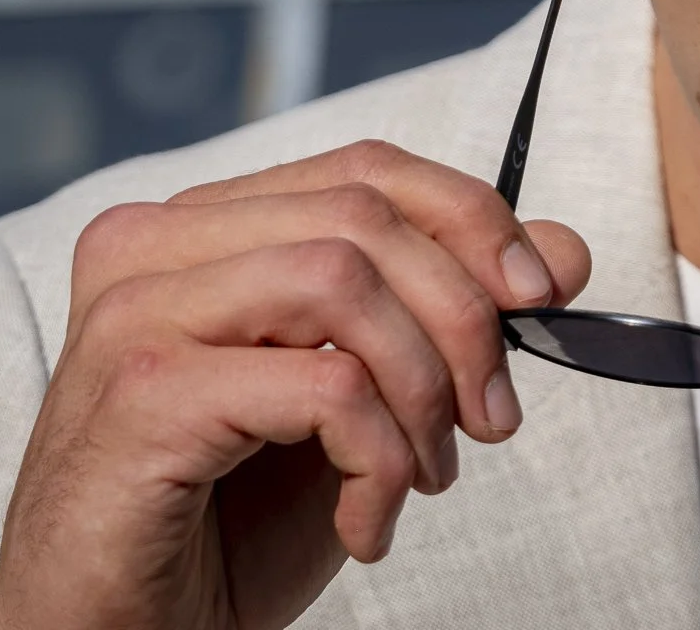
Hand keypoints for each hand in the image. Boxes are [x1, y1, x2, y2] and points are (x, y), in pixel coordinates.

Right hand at [0, 140, 591, 629]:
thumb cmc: (219, 529)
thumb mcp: (359, 409)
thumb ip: (442, 318)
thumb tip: (561, 251)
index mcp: (197, 230)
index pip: (363, 170)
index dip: (470, 218)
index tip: (537, 296)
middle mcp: (152, 246)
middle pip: (364, 214)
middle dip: (463, 316)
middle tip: (490, 419)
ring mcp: (138, 312)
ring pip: (343, 279)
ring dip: (420, 388)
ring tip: (422, 475)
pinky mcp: (145, 393)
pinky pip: (321, 387)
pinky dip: (376, 459)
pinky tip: (366, 524)